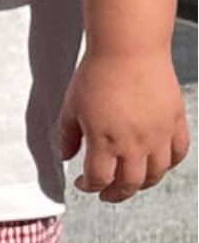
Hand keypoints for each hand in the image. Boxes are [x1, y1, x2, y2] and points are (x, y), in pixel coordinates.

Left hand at [59, 45, 190, 201]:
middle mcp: (134, 144)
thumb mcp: (71, 105)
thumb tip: (65, 156)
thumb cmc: (97, 73)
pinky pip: (178, 153)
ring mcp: (158, 135)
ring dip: (142, 183)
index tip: (84, 183)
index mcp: (104, 142)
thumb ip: (67, 135)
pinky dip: (169, 163)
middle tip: (107, 193)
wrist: (129, 48)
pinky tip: (158, 162)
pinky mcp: (175, 122)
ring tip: (131, 181)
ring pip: (156, 175)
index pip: (98, 179)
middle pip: (128, 184)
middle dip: (115, 194)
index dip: (89, 186)